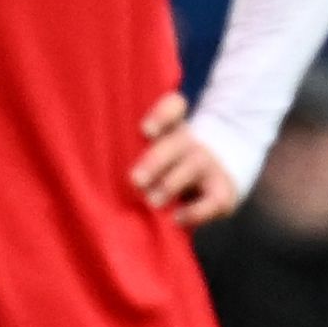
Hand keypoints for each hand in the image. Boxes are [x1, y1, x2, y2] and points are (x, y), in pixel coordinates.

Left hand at [131, 94, 240, 225]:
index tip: (146, 130)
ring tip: (152, 201)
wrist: (219, 178)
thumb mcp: (152, 155)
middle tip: (136, 180)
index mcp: (173, 130)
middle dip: (156, 161)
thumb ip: (133, 158)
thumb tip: (104, 178)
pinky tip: (177, 218)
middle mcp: (192, 144)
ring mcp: (210, 167)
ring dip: (170, 185)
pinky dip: (194, 212)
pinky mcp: (222, 192)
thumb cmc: (169, 168)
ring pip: (192, 167)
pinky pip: (212, 201)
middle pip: (177, 143)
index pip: (174, 107)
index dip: (163, 115)